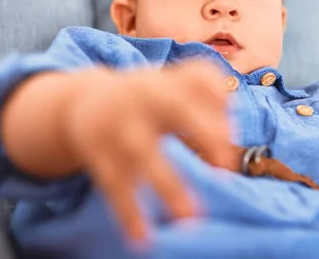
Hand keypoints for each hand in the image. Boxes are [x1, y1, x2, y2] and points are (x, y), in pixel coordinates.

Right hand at [63, 61, 232, 240]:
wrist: (85, 100)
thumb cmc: (147, 98)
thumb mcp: (174, 85)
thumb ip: (209, 98)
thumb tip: (230, 134)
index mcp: (168, 80)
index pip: (199, 80)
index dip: (220, 104)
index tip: (233, 139)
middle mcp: (144, 97)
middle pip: (176, 107)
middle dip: (204, 132)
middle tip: (226, 167)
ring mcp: (119, 125)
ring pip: (144, 152)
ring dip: (169, 185)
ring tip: (190, 218)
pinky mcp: (99, 152)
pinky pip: (114, 184)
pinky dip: (127, 212)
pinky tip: (142, 239)